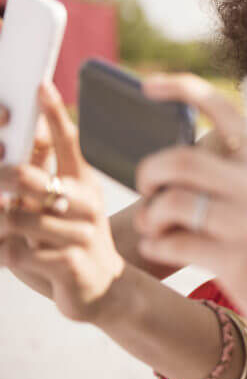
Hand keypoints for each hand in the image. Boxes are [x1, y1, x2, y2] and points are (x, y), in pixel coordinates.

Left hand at [0, 83, 124, 322]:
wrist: (104, 292)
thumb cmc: (67, 242)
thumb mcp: (57, 207)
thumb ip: (37, 177)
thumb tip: (15, 143)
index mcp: (83, 182)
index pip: (67, 141)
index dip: (53, 113)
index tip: (38, 86)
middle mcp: (86, 203)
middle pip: (29, 178)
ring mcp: (80, 234)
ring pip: (16, 217)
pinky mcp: (70, 264)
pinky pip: (17, 252)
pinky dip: (0, 252)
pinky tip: (4, 252)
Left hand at [133, 73, 246, 336]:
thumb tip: (189, 162)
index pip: (224, 110)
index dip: (181, 88)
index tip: (148, 85)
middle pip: (179, 160)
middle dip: (150, 172)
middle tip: (147, 187)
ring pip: (170, 203)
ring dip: (150, 216)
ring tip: (154, 228)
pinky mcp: (236, 260)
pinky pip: (172, 243)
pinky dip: (157, 246)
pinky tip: (164, 250)